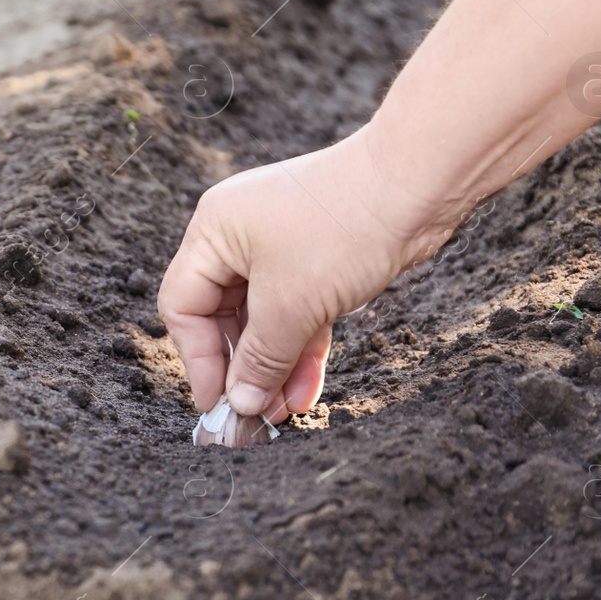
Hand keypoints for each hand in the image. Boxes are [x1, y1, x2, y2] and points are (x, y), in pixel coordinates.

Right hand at [158, 133, 440, 420]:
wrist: (417, 186)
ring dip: (273, 366)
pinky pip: (297, 312)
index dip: (198, 358)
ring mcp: (279, 246)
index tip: (217, 402)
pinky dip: (300, 348)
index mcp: (213, 232)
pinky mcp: (316, 258)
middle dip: (242, 368)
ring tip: (284, 412)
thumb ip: (260, 359)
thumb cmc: (342, 228)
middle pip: (222, 316)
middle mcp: (238, 236)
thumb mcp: (291, 305)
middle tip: (254, 413)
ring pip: (264, 319)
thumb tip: (240, 402)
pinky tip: (306, 390)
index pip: (183, 306)